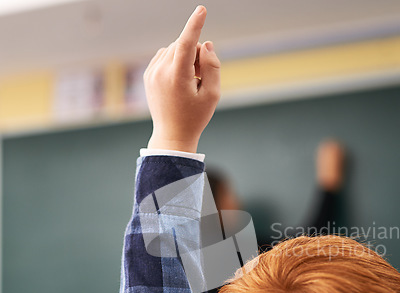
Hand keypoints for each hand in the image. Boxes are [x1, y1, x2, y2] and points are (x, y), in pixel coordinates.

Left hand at [144, 5, 220, 152]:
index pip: (187, 43)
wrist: (172, 135)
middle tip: (202, 76)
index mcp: (177, 77)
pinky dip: (175, 61)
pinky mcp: (147, 75)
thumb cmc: (195, 117)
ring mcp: (151, 73)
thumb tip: (206, 44)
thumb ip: (213, 66)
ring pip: (173, 49)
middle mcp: (161, 71)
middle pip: (183, 45)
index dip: (195, 25)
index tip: (201, 10)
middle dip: (196, 53)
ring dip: (186, 57)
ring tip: (190, 81)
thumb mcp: (213, 95)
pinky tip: (180, 80)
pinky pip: (164, 56)